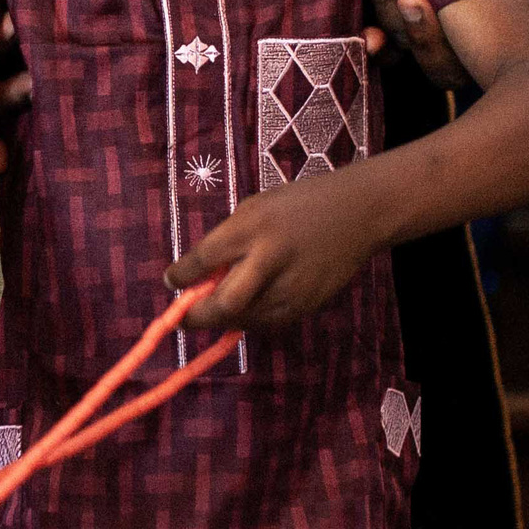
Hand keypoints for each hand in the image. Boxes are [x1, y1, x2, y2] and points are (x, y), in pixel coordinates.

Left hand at [171, 171, 383, 331]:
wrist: (358, 213)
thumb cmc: (297, 204)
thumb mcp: (254, 209)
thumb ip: (227, 241)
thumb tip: (197, 275)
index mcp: (252, 226)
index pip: (205, 259)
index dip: (181, 276)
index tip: (171, 282)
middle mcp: (271, 259)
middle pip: (224, 303)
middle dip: (198, 316)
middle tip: (183, 317)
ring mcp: (293, 287)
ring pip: (245, 320)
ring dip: (223, 319)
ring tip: (213, 309)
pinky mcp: (308, 305)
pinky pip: (269, 323)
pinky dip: (250, 319)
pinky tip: (246, 307)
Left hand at [340, 0, 528, 91]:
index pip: (501, 41)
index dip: (476, 46)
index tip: (440, 7)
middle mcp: (465, 14)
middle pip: (449, 54)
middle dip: (424, 35)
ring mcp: (425, 13)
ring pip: (409, 44)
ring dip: (389, 23)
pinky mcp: (387, 8)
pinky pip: (380, 37)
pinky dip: (367, 36)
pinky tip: (355, 25)